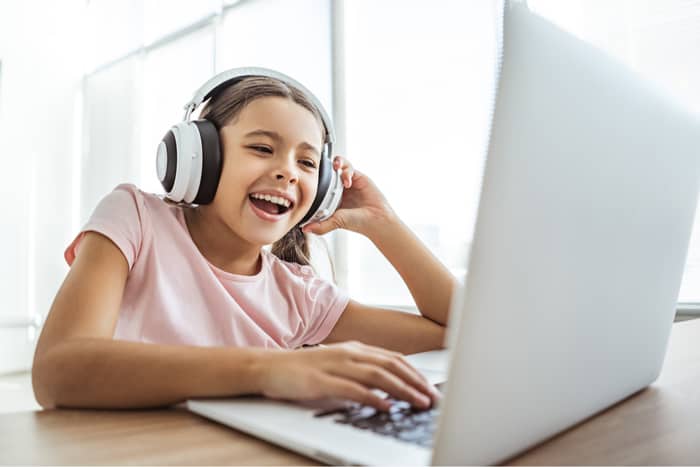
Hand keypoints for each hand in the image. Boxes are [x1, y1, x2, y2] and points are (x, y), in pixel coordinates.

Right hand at [255, 341, 440, 410]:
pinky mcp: (322, 381)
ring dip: (402, 389)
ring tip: (418, 402)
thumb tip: (387, 388)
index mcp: (355, 349)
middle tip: (433, 398)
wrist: (269, 367)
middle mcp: (349, 353)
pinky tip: (386, 406)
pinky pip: (353, 389)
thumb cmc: (303, 370)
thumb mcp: (337, 365)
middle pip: (391, 365)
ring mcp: (335, 365)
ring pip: (378, 375)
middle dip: (416, 382)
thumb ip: (360, 372)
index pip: (394, 359)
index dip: (415, 373)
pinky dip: (373, 397)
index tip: (431, 388)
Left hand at [302, 156, 395, 236]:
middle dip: (323, 168)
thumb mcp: (337, 223)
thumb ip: (321, 225)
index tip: (309, 180)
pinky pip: (348, 166)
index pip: (318, 186)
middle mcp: (338, 189)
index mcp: (331, 199)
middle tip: (321, 170)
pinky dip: (346, 170)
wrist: (378, 219)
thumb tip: (304, 228)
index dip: (313, 181)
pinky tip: (348, 181)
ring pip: (337, 166)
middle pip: (326, 172)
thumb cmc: (360, 222)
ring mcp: (347, 182)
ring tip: (336, 168)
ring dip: (336, 164)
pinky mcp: (358, 176)